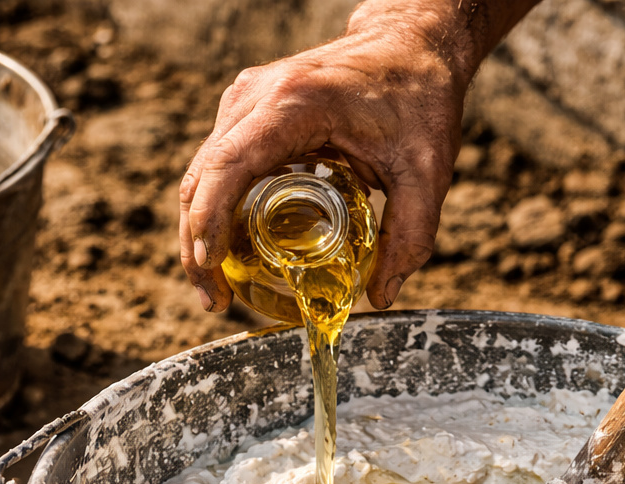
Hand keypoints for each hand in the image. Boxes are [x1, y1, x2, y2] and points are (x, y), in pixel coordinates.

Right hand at [179, 8, 472, 312]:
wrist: (412, 42)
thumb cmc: (419, 98)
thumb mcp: (427, 170)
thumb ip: (411, 235)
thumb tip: (381, 296)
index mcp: (295, 104)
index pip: (230, 165)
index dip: (209, 221)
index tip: (210, 268)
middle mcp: (258, 96)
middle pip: (203, 175)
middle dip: (197, 243)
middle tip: (216, 299)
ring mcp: (248, 100)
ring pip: (203, 172)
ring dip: (201, 229)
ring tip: (220, 286)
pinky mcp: (250, 110)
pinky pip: (219, 164)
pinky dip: (217, 207)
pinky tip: (232, 249)